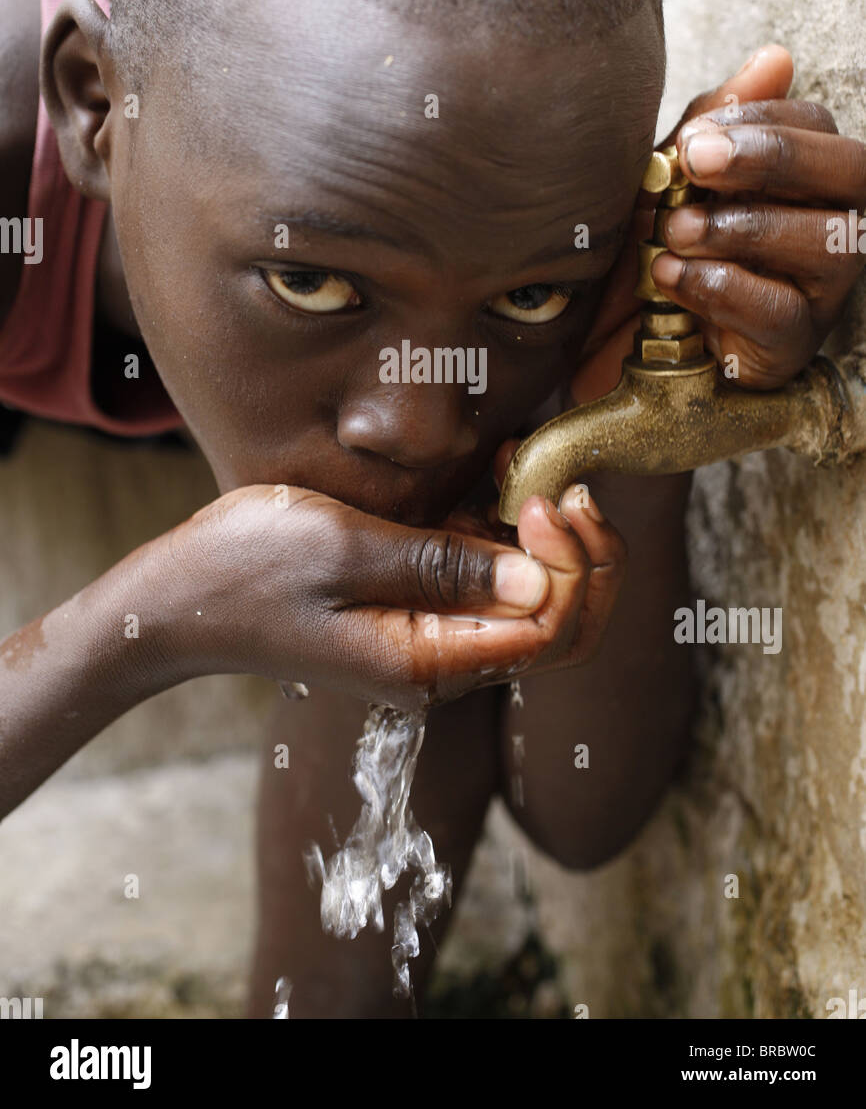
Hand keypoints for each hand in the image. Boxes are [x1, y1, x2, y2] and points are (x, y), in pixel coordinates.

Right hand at [153, 483, 623, 708]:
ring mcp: (430, 641)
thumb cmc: (245, 568)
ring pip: (533, 605)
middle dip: (581, 559)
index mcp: (426, 663)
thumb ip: (443, 567)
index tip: (543, 497)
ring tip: (526, 468)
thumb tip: (540, 581)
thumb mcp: (345, 550)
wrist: (178, 596)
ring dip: (548, 541)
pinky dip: (508, 537)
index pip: (550, 631)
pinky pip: (489, 586)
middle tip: (564, 486)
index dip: (570, 565)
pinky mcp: (415, 613)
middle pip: (558, 627)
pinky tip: (496, 482)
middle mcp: (440, 665)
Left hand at [571, 45, 865, 397]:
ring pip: (830, 242)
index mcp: (807, 177)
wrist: (616, 337)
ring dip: (743, 228)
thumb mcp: (674, 177)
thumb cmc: (659, 246)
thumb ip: (716, 121)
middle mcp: (835, 224)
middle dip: (774, 158)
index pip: (817, 125)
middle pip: (853, 171)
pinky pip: (783, 311)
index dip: (761, 120)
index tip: (694, 136)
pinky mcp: (793, 343)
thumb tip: (776, 57)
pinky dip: (723, 286)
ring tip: (676, 229)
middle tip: (697, 161)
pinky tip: (673, 276)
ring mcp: (823, 288)